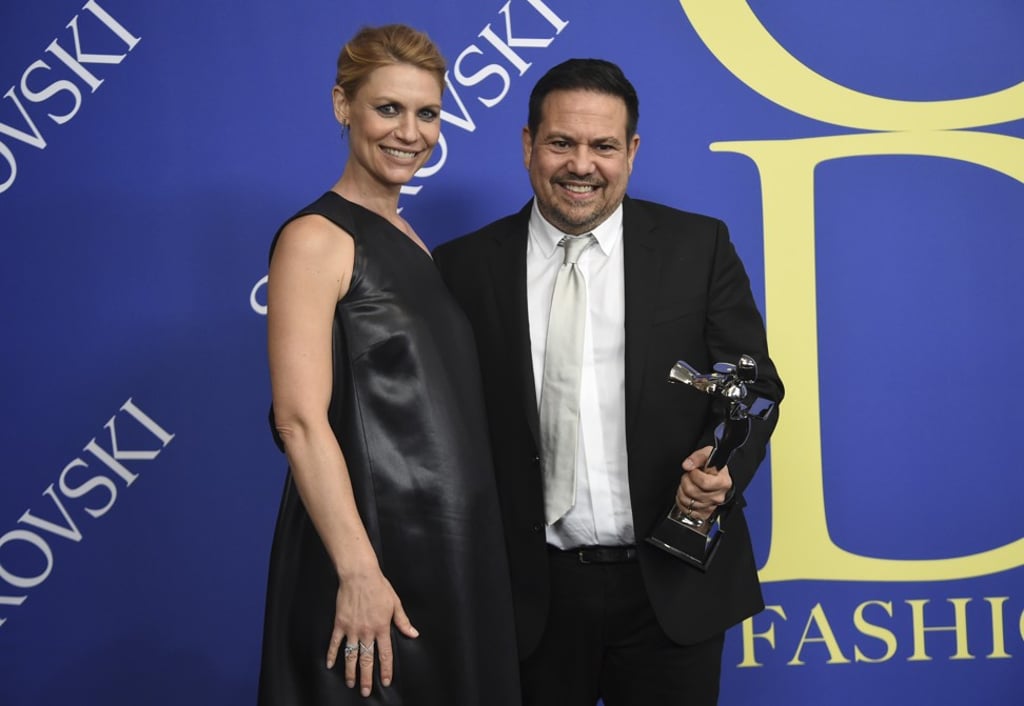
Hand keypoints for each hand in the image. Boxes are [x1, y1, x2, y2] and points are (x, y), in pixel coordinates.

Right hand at [325, 571, 418, 696]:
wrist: (359, 576)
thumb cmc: (379, 587)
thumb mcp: (395, 603)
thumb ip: (402, 621)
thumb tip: (413, 633)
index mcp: (382, 627)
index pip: (385, 654)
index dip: (386, 669)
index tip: (385, 681)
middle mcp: (367, 631)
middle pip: (367, 659)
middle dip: (367, 677)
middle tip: (365, 691)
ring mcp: (352, 629)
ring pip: (351, 655)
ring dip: (350, 671)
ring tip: (350, 683)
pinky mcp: (340, 624)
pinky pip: (335, 643)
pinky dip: (332, 654)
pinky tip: (330, 665)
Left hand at [676, 445, 732, 523]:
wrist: (719, 480)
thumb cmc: (714, 468)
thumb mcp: (709, 455)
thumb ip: (698, 457)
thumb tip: (687, 465)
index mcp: (723, 482)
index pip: (703, 482)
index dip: (693, 474)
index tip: (693, 470)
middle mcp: (718, 496)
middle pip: (693, 492)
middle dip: (685, 481)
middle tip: (688, 476)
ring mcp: (711, 506)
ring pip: (688, 502)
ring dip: (682, 491)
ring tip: (687, 485)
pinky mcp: (704, 513)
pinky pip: (687, 511)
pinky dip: (682, 503)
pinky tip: (686, 495)